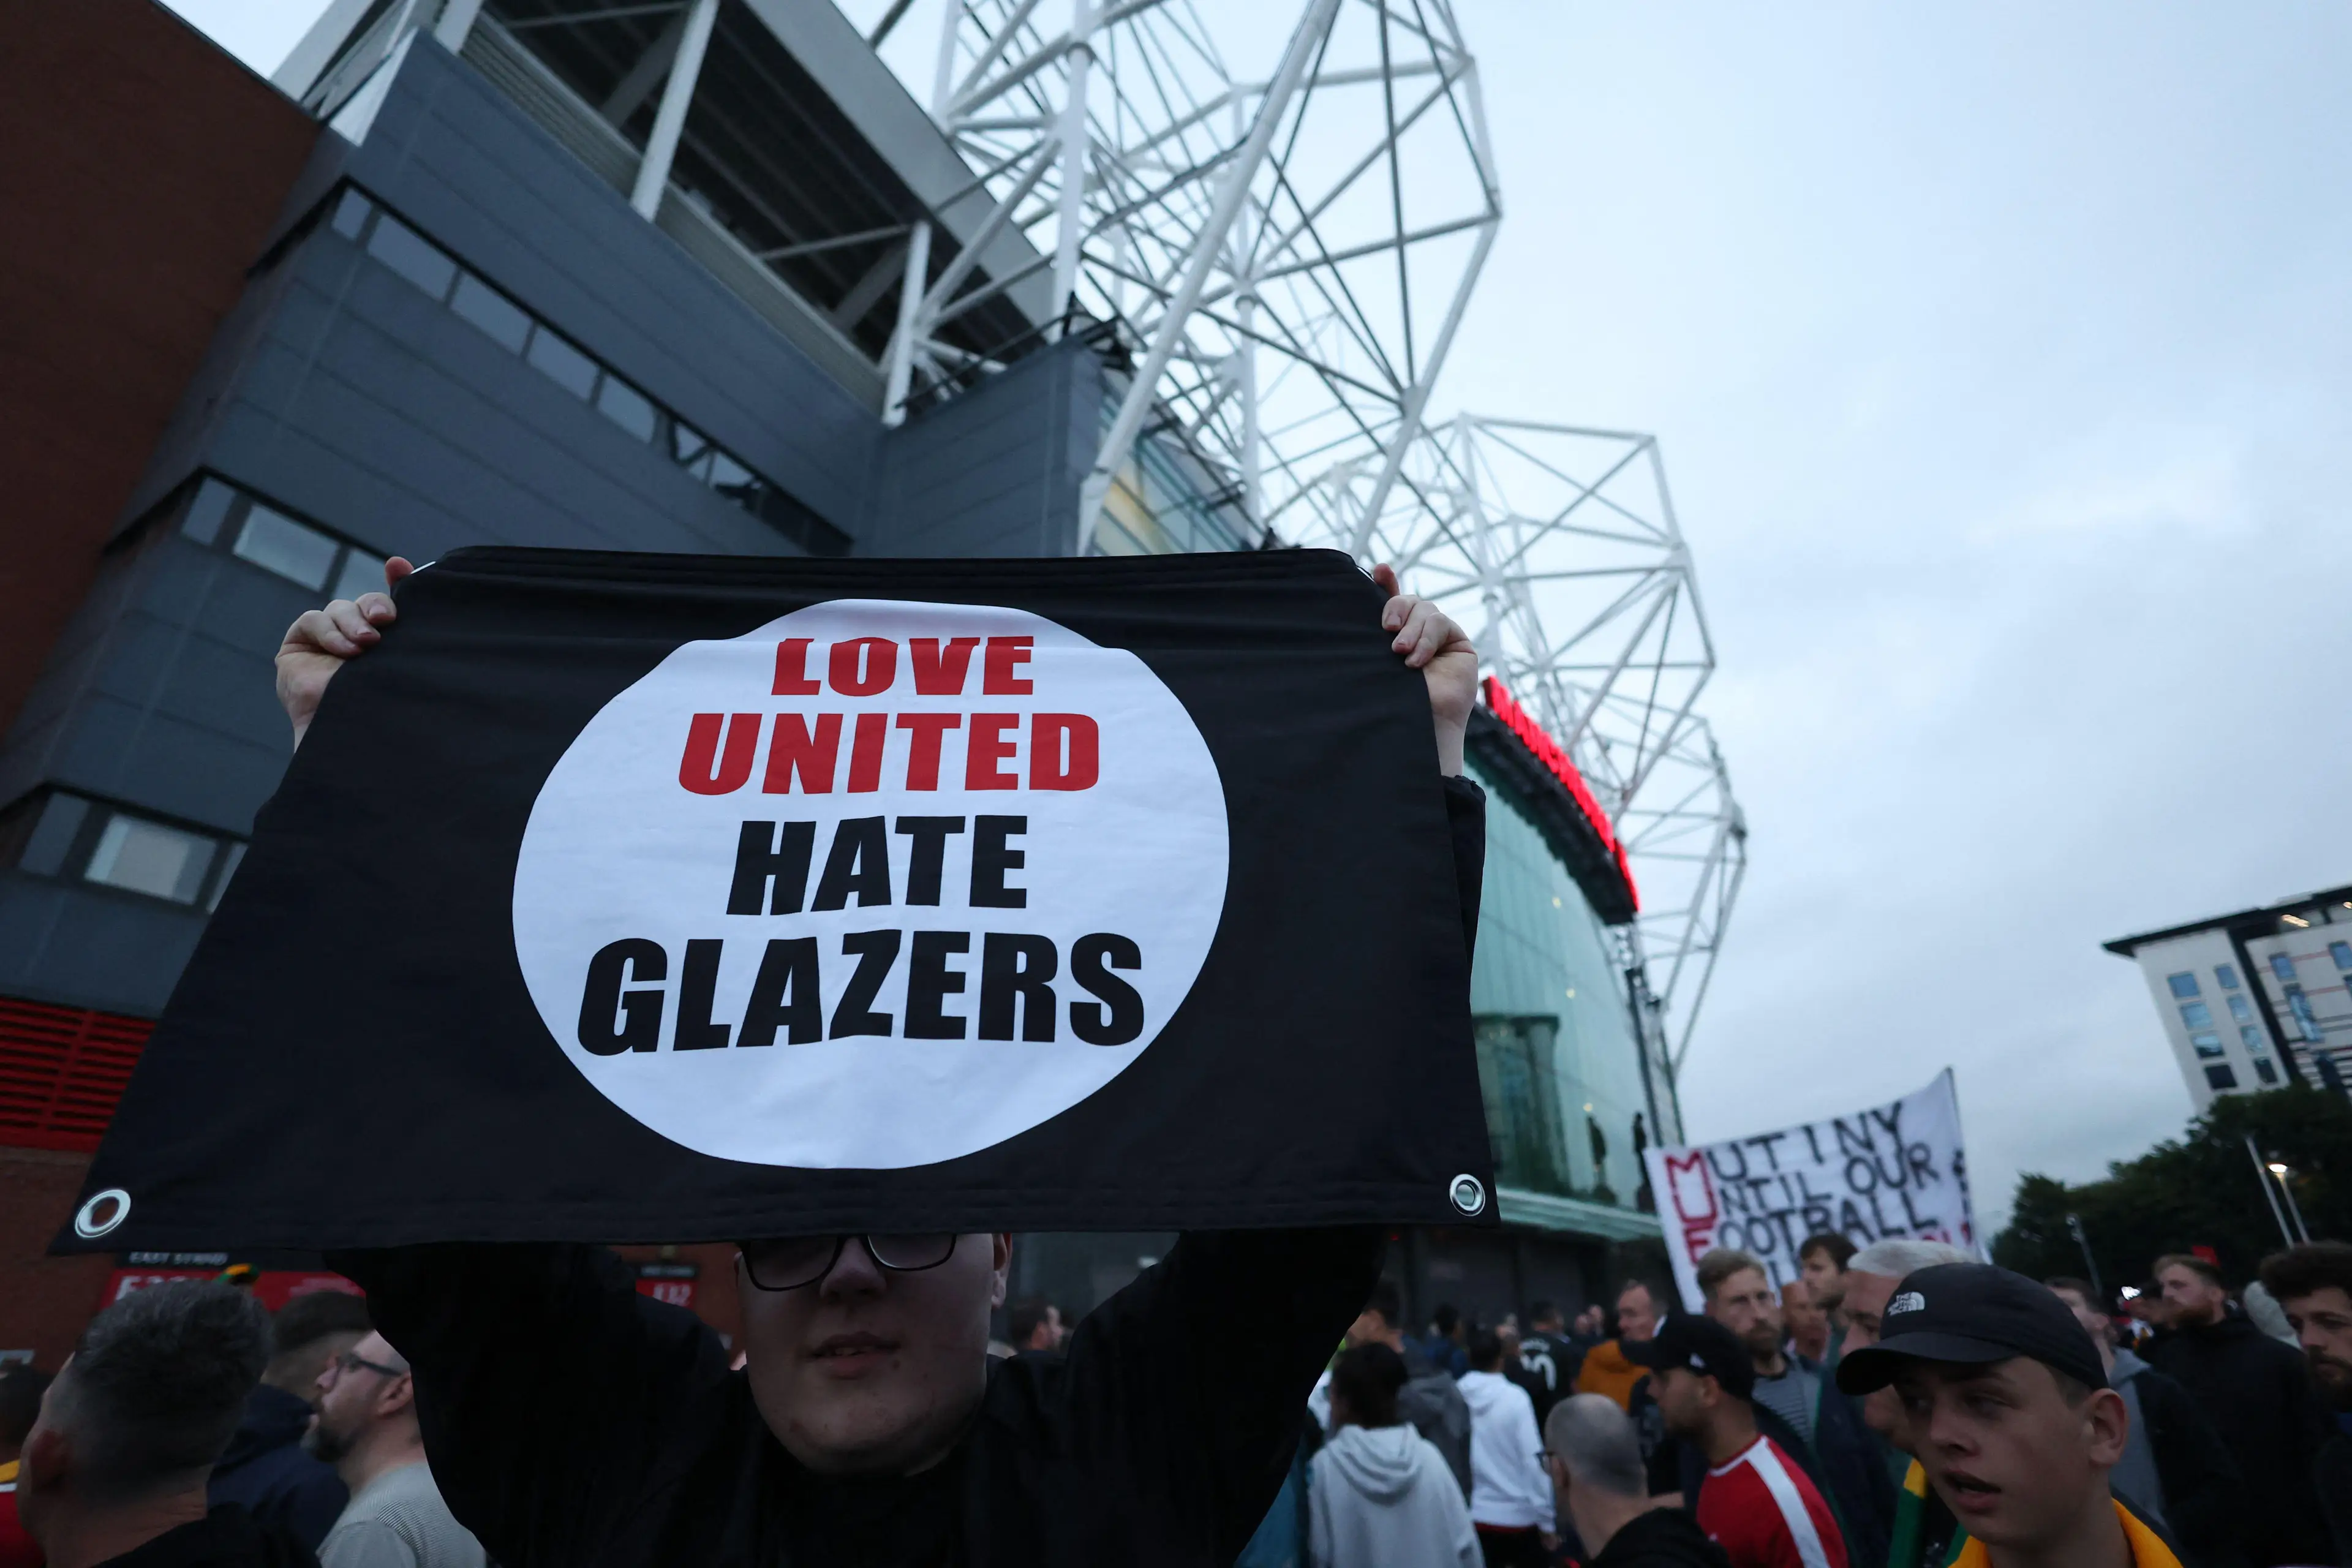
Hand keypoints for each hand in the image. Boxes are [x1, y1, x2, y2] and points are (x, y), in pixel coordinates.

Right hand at [276, 557, 414, 748]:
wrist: (352, 742)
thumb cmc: (383, 711)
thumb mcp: (404, 669)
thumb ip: (413, 639)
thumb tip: (419, 595)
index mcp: (388, 647)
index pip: (392, 606)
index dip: (397, 580)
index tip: (400, 566)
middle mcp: (359, 641)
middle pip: (366, 604)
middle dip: (376, 606)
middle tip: (386, 621)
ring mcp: (327, 642)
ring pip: (340, 608)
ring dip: (352, 622)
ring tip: (365, 646)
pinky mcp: (298, 646)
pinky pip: (312, 620)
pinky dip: (328, 631)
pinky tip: (344, 651)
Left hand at [1372, 563, 1475, 775]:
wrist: (1416, 728)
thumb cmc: (1389, 702)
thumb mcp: (1376, 660)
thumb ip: (1374, 633)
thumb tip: (1367, 597)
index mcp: (1394, 637)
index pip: (1391, 603)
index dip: (1387, 582)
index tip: (1378, 570)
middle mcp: (1416, 635)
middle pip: (1409, 601)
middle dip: (1396, 609)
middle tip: (1386, 631)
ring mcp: (1438, 638)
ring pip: (1425, 609)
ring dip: (1412, 630)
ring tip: (1401, 655)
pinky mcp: (1458, 644)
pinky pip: (1441, 623)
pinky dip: (1427, 638)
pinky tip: (1417, 661)